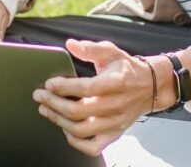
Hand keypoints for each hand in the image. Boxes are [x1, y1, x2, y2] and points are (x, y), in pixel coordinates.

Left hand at [33, 39, 155, 156]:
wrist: (150, 87)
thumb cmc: (126, 69)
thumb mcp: (111, 51)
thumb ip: (90, 48)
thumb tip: (70, 44)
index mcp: (116, 82)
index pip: (85, 88)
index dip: (63, 87)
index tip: (48, 83)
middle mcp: (116, 105)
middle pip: (78, 111)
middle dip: (53, 104)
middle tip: (39, 96)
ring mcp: (115, 123)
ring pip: (81, 130)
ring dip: (58, 121)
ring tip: (46, 110)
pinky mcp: (115, 134)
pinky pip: (92, 147)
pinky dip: (75, 141)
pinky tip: (65, 128)